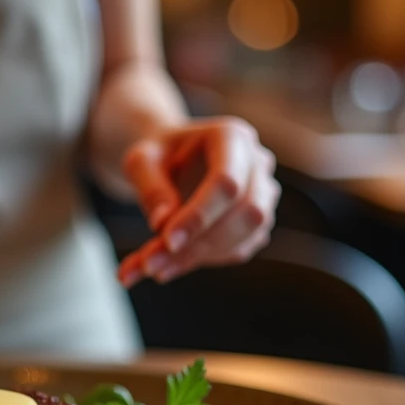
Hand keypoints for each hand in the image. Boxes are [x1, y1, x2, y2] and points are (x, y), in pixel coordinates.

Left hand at [117, 117, 278, 286]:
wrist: (169, 160)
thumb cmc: (156, 156)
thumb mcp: (140, 162)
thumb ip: (150, 188)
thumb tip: (163, 223)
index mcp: (232, 136)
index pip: (227, 182)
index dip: (199, 216)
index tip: (167, 241)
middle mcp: (257, 162)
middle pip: (246, 212)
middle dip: (200, 243)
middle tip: (153, 264)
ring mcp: (263, 192)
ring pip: (248, 234)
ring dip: (201, 256)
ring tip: (155, 268)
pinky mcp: (257, 222)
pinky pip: (240, 248)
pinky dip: (204, 260)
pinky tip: (170, 265)